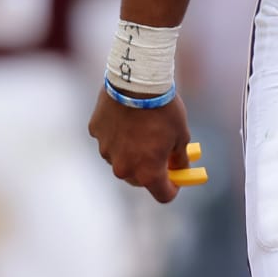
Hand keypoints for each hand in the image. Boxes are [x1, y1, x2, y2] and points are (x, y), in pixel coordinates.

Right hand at [88, 88, 193, 202]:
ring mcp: (106, 151)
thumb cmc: (164, 109)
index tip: (177, 179)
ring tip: (142, 128)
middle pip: (138, 179)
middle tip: (160, 154)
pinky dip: (117, 134)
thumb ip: (180, 157)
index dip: (172, 188)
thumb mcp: (181, 135)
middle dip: (150, 170)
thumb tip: (179, 167)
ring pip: (121, 158)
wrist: (138, 81)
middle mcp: (123, 168)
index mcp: (147, 172)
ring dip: (131, 151)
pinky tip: (126, 116)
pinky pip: (108, 139)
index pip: (163, 195)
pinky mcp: (95, 133)